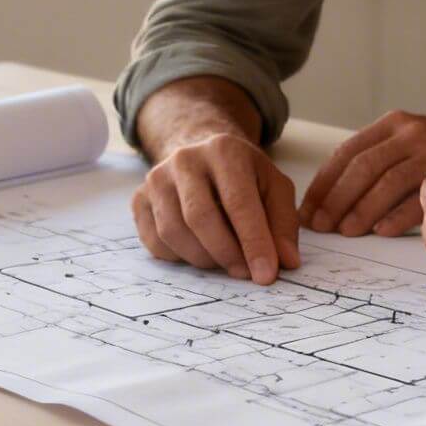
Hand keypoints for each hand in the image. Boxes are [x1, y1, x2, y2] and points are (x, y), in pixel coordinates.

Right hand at [131, 132, 299, 284]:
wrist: (201, 155)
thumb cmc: (243, 176)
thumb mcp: (274, 188)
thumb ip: (283, 224)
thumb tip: (286, 262)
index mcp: (224, 150)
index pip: (238, 202)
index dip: (253, 243)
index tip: (266, 275)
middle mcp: (185, 159)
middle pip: (200, 218)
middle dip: (226, 254)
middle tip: (244, 274)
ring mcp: (156, 178)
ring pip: (174, 232)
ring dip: (203, 258)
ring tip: (225, 261)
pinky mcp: (139, 198)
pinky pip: (154, 241)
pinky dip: (179, 257)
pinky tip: (199, 251)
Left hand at [300, 110, 425, 236]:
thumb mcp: (411, 140)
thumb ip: (378, 159)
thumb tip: (329, 200)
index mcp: (393, 125)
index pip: (347, 153)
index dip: (324, 184)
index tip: (308, 210)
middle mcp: (411, 133)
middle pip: (363, 168)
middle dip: (337, 200)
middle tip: (321, 227)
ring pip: (388, 183)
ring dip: (363, 210)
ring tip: (346, 232)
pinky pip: (421, 198)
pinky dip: (399, 217)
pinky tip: (382, 231)